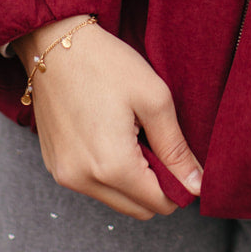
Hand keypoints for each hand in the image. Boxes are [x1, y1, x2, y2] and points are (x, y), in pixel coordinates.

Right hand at [12, 17, 202, 220]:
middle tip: (155, 140)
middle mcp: (83, 180)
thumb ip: (176, 148)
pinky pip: (91, 186)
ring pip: (115, 200)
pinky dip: (107, 172)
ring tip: (131, 133)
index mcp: (112, 166)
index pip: (159, 204)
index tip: (177, 154)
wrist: (54, 42)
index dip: (178, 184)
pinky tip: (108, 134)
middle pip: (138, 209)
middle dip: (155, 185)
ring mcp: (64, 175)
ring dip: (131, 179)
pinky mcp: (54, 166)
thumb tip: (196, 185)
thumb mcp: (153, 98)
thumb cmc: (106, 63)